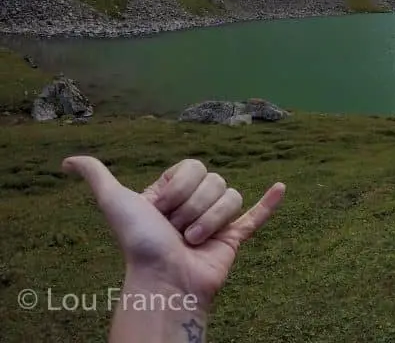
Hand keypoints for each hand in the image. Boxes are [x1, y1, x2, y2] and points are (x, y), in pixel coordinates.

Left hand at [63, 156, 284, 308]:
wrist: (165, 279)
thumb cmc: (139, 243)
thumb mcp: (115, 203)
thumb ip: (97, 177)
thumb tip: (66, 162)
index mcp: (173, 192)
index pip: (193, 167)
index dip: (178, 187)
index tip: (161, 209)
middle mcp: (195, 203)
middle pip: (214, 180)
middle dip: (193, 207)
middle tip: (177, 230)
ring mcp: (217, 220)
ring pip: (231, 196)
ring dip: (211, 220)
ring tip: (194, 241)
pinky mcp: (235, 237)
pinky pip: (256, 215)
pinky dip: (269, 203)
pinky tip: (281, 188)